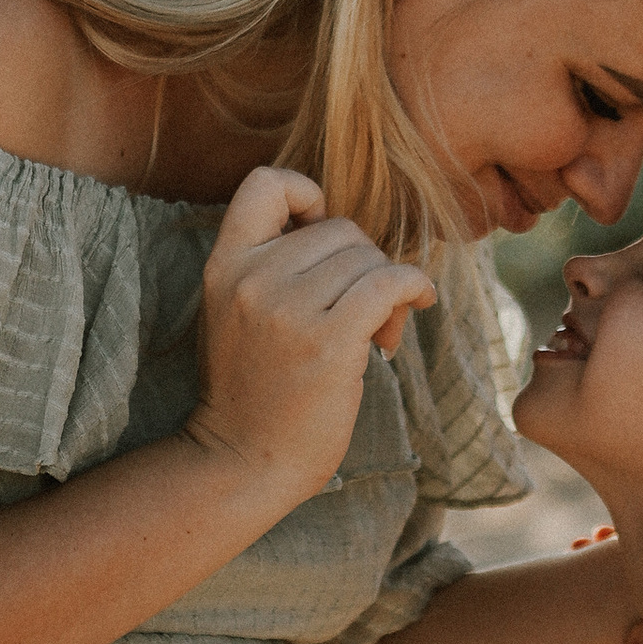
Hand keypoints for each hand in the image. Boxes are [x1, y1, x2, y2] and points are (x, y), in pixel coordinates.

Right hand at [187, 169, 439, 511]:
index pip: (265, 184)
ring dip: (387, 289)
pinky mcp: (329, 341)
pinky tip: (418, 304)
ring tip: (378, 331)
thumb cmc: (253, 389)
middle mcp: (251, 278)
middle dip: (363, 263)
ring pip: (369, 258)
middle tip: (363, 311)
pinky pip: (391, 283)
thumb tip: (351, 239)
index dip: (305, 195)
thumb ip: (272, 266)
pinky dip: (415, 288)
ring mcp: (288, 309)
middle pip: (339, 228)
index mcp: (223, 264)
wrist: (243, 460)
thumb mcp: (236, 312)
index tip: (320, 235)